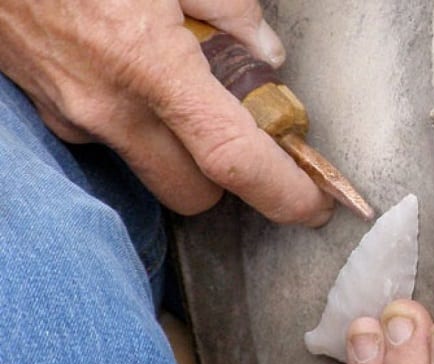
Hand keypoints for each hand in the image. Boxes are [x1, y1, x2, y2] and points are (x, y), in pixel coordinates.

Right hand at [0, 0, 332, 224]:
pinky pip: (116, 145)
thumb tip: (265, 54)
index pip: (231, 157)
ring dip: (184, 156)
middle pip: (196, 194)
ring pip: (154, 176)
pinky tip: (139, 83)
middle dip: (230, 180)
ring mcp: (78, 119)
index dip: (281, 191)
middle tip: (248, 136)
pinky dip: (142, 129)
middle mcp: (111, 108)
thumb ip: (230, 8)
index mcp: (149, 65)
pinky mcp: (55, 117)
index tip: (312, 207)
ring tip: (187, 97)